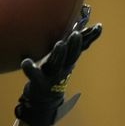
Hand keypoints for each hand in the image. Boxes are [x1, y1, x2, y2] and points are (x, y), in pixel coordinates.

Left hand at [15, 5, 102, 125]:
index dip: (90, 37)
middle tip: (76, 34)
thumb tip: (85, 27)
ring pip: (57, 64)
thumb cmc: (55, 72)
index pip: (81, 48)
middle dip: (74, 45)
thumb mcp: (66, 59)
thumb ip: (74, 46)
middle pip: (71, 56)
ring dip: (59, 54)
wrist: (45, 99)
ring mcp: (51, 76)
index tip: (98, 26)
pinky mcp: (39, 82)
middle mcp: (62, 68)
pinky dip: (30, 68)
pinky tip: (26, 62)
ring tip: (60, 44)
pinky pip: (34, 75)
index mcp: (69, 61)